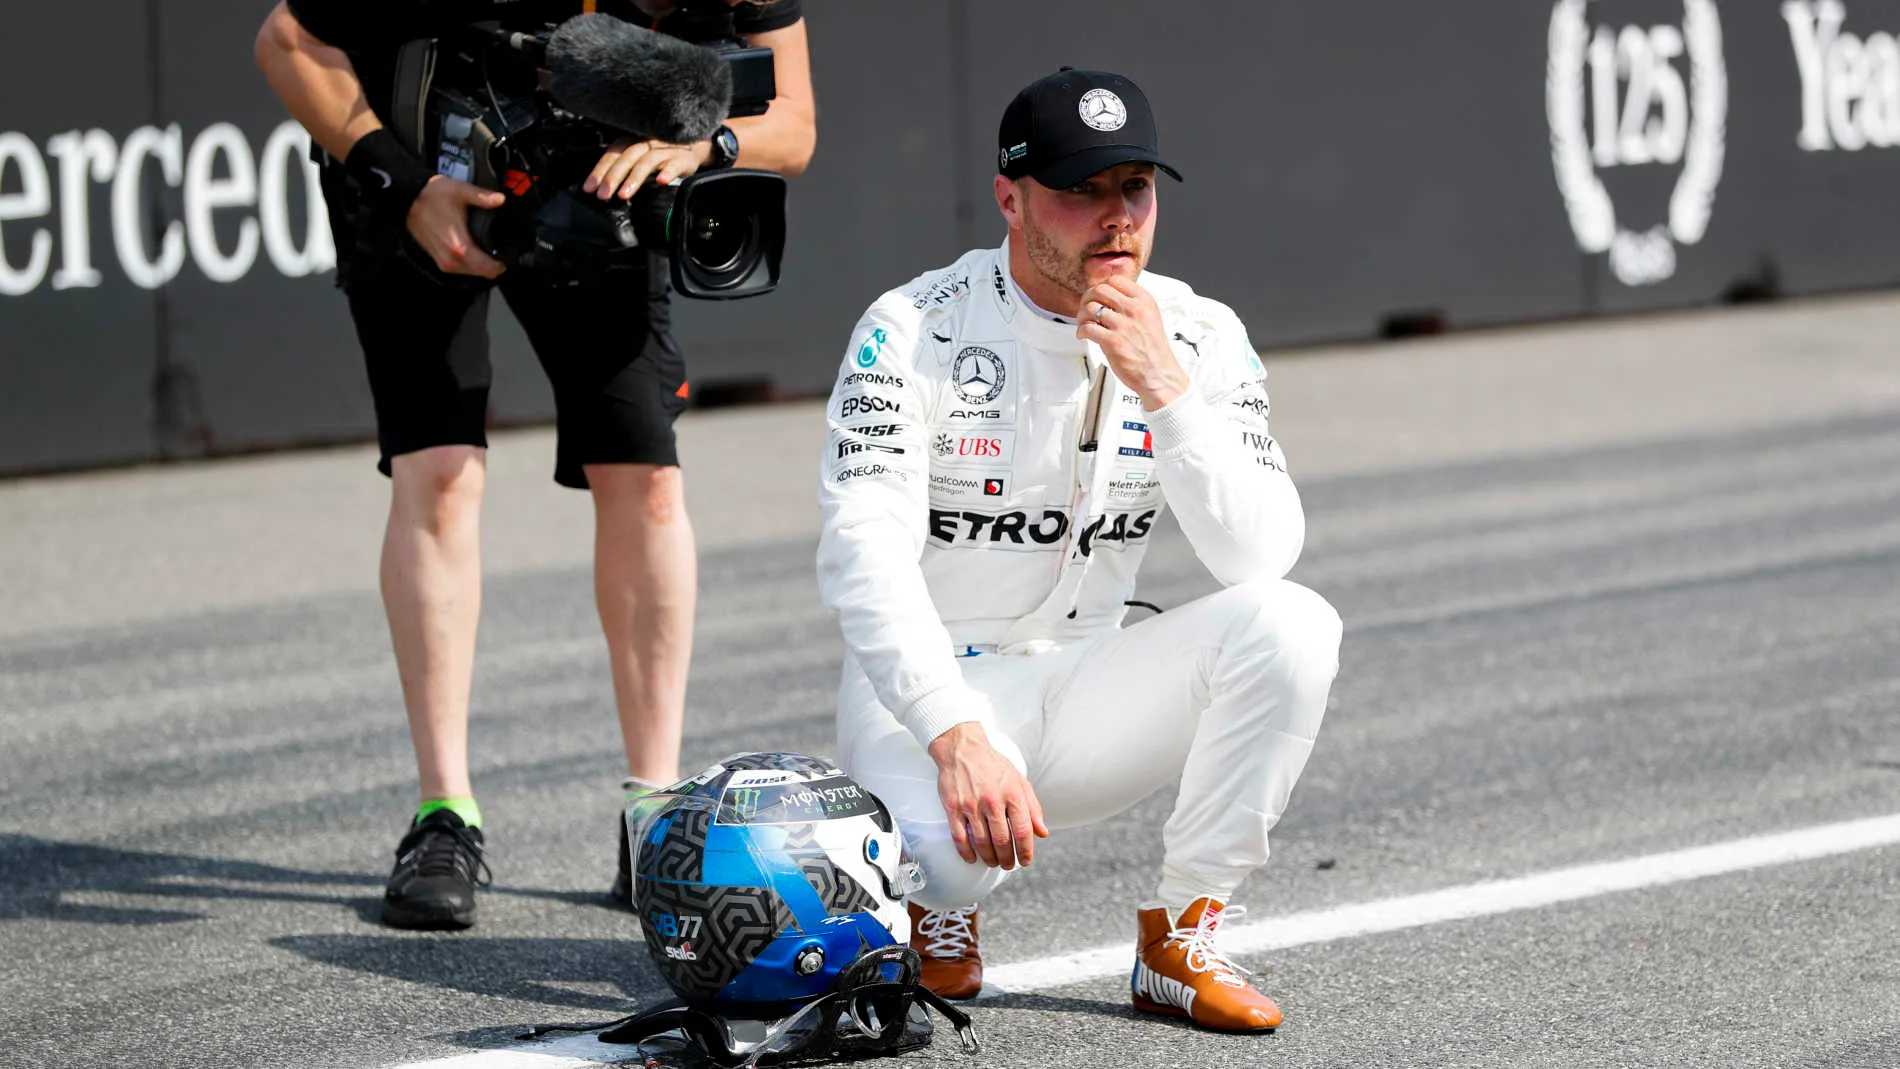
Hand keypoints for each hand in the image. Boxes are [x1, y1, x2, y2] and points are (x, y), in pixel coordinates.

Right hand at [405, 176, 505, 277]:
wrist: (407, 200)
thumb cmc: (431, 196)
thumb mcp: (460, 191)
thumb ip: (483, 197)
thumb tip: (500, 199)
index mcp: (460, 248)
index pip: (490, 269)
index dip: (503, 262)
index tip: (509, 253)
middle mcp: (452, 260)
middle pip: (483, 273)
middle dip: (494, 264)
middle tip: (500, 249)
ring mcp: (444, 262)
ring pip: (472, 273)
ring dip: (482, 264)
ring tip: (487, 248)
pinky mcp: (438, 260)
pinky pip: (461, 269)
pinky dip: (470, 262)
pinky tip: (473, 248)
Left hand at [583, 138, 709, 200]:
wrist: (698, 145)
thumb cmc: (664, 153)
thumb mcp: (641, 155)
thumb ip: (624, 167)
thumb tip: (603, 188)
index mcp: (634, 141)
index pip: (613, 153)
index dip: (600, 170)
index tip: (590, 188)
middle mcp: (647, 142)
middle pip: (627, 156)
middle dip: (613, 176)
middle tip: (603, 195)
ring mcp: (666, 149)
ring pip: (647, 160)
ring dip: (634, 178)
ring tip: (624, 195)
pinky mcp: (684, 157)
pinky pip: (675, 164)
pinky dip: (668, 171)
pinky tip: (662, 182)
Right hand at [927, 723, 1049, 869]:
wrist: (962, 749)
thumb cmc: (993, 765)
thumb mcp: (1019, 781)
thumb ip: (1033, 807)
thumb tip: (1042, 833)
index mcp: (1012, 794)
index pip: (1023, 831)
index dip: (1026, 850)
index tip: (1025, 860)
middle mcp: (992, 800)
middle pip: (1002, 841)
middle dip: (1007, 858)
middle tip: (1008, 865)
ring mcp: (971, 805)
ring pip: (982, 842)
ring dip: (989, 858)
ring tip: (993, 863)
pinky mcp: (953, 807)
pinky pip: (960, 837)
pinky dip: (966, 852)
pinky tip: (972, 858)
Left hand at [1077, 277, 1188, 409]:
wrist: (1159, 374)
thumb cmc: (1153, 349)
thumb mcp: (1150, 317)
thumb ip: (1133, 304)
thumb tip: (1109, 295)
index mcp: (1144, 301)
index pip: (1116, 280)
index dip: (1102, 287)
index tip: (1098, 297)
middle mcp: (1134, 309)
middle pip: (1100, 290)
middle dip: (1088, 298)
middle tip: (1086, 309)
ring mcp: (1123, 325)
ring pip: (1090, 307)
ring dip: (1082, 316)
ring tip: (1084, 324)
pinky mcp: (1113, 341)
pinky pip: (1087, 328)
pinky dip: (1081, 331)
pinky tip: (1084, 335)